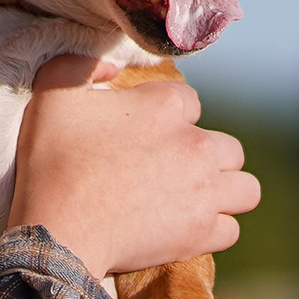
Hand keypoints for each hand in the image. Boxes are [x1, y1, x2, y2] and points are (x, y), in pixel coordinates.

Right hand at [9, 56, 258, 276]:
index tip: (144, 136)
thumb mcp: (53, 93)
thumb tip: (111, 68)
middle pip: (228, 147)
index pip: (190, 103)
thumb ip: (81, 66)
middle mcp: (197, 144)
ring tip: (196, 199)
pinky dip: (214, 229)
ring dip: (225, 191)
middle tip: (172, 171)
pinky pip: (231, 229)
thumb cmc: (53, 162)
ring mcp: (206, 191)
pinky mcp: (203, 233)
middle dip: (206, 156)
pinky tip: (189, 227)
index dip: (167, 117)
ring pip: (245, 188)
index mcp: (167, 105)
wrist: (57, 230)